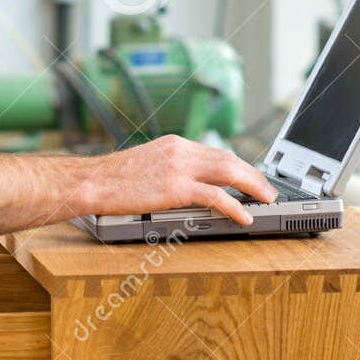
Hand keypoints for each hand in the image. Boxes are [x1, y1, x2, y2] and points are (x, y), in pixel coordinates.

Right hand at [89, 135, 274, 225]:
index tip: (251, 175)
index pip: (216, 152)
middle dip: (253, 174)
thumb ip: (167, 168)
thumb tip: (183, 183)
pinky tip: (244, 216)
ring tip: (266, 200)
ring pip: (229, 172)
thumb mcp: (145, 164)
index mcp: (174, 144)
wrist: (91, 181)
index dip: (239, 165)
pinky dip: (235, 206)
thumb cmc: (110, 179)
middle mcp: (180, 150)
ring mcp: (179, 168)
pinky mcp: (176, 188)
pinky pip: (215, 196)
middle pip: (229, 159)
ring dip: (252, 186)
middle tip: (268, 189)